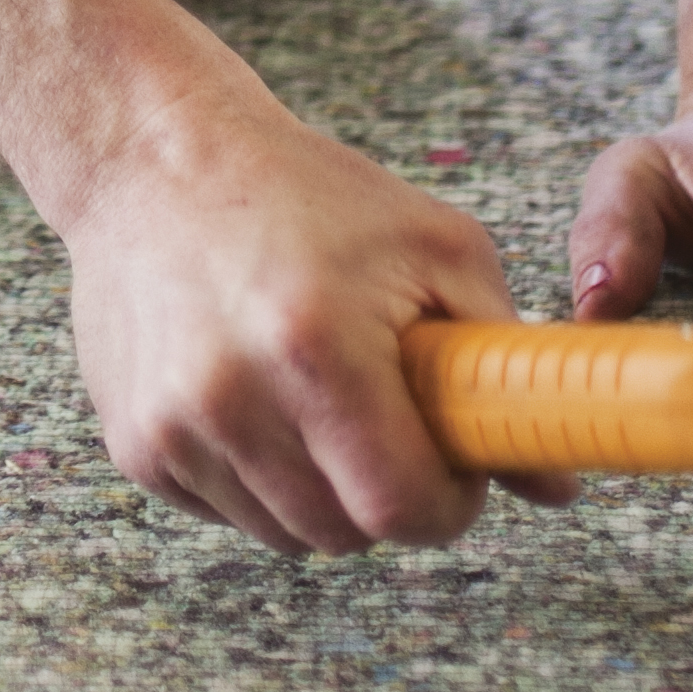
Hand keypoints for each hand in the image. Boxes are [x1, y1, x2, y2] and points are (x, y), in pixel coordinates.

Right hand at [60, 80, 567, 556]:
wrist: (151, 156)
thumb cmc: (304, 191)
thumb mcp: (434, 246)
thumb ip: (506, 365)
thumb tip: (559, 485)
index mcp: (317, 346)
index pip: (404, 509)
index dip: (447, 501)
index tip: (450, 464)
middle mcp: (232, 397)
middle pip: (347, 534)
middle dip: (385, 495)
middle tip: (386, 422)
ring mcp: (172, 427)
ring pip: (286, 534)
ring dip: (318, 491)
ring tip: (314, 400)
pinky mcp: (133, 443)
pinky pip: (226, 512)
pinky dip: (255, 477)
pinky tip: (254, 396)